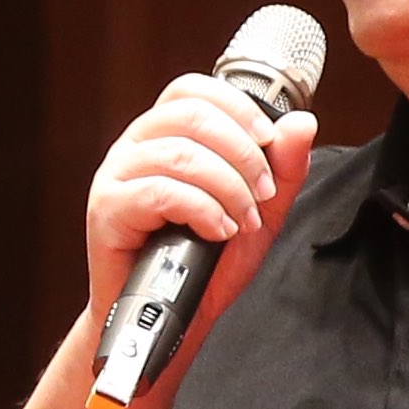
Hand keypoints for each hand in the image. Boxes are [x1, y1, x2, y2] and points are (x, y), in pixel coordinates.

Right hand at [83, 74, 316, 378]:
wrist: (175, 319)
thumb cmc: (207, 262)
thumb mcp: (260, 211)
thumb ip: (282, 168)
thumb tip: (303, 121)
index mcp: (165, 134)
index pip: (193, 90)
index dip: (237, 108)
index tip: (268, 142)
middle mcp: (135, 146)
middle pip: (190, 114)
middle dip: (242, 153)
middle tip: (262, 193)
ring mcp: (115, 176)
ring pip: (179, 153)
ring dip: (227, 187)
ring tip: (242, 221)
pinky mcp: (106, 209)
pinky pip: (159, 192)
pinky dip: (202, 210)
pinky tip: (217, 231)